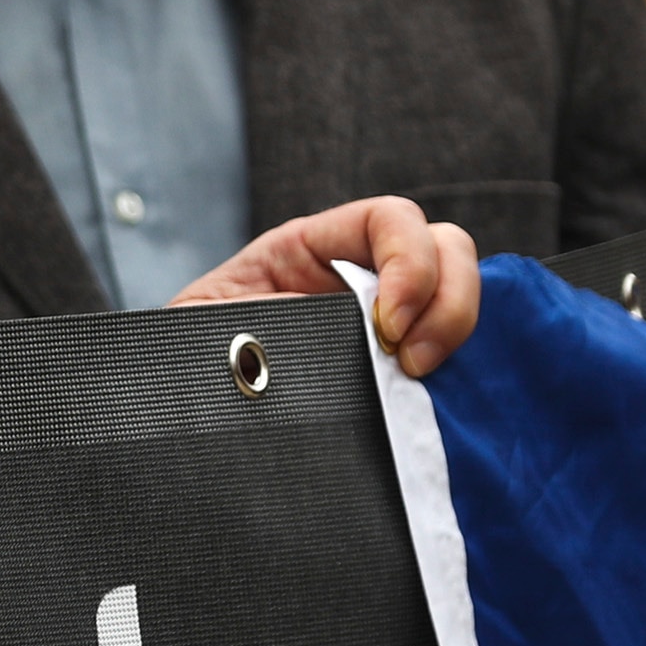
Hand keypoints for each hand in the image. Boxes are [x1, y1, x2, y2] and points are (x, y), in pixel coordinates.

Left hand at [173, 196, 480, 376]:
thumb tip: (329, 334)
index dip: (407, 260)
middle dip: (445, 299)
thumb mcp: (212, 327)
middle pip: (444, 248)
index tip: (387, 326)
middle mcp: (356, 276)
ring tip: (417, 380)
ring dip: (454, 332)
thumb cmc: (189, 369)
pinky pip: (455, 359)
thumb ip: (264, 318)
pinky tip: (434, 403)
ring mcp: (387, 323)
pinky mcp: (402, 375)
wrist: (185, 425)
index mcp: (308, 250)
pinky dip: (461, 372)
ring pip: (457, 298)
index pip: (388, 219)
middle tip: (411, 361)